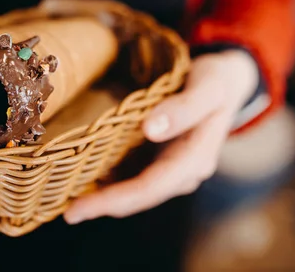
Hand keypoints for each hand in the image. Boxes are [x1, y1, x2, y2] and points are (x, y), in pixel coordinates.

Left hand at [64, 49, 258, 223]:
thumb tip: (151, 129)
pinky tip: (85, 179)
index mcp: (196, 160)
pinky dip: (110, 181)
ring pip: (135, 191)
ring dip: (104, 197)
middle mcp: (183, 172)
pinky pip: (134, 177)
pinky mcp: (162, 161)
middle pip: (139, 196)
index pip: (149, 188)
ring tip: (69, 200)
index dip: (113, 200)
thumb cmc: (217, 82)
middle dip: (103, 205)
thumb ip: (184, 108)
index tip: (79, 207)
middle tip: (68, 212)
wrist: (226, 82)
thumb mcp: (207, 87)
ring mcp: (172, 169)